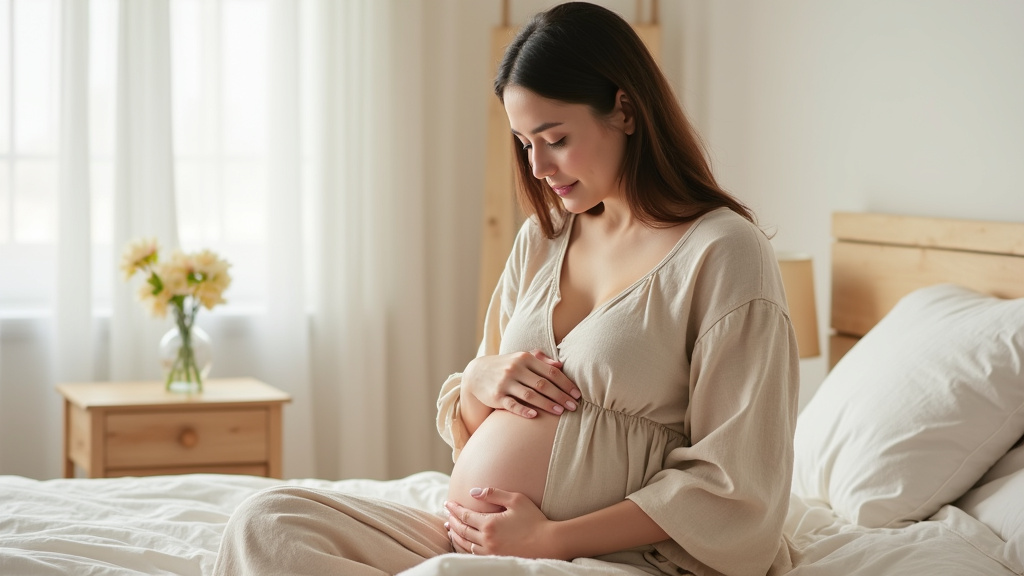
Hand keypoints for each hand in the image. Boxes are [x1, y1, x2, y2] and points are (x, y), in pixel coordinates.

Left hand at [444, 487, 564, 558]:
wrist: (548, 543)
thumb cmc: (534, 519)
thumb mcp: (516, 499)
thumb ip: (493, 494)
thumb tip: (473, 492)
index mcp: (489, 524)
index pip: (464, 516)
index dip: (454, 509)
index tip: (447, 503)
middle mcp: (486, 539)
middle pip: (461, 530)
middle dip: (452, 521)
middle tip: (447, 514)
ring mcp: (490, 552)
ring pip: (465, 544)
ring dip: (455, 535)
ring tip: (450, 529)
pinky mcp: (495, 559)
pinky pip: (473, 554)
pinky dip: (464, 547)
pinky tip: (464, 543)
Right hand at [463, 350, 580, 417]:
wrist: (476, 373)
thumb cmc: (505, 366)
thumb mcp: (521, 358)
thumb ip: (540, 359)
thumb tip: (560, 365)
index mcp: (524, 358)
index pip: (550, 372)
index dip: (566, 383)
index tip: (577, 394)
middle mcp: (515, 369)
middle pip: (543, 384)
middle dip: (560, 396)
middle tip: (574, 406)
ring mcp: (505, 383)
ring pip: (530, 395)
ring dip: (547, 404)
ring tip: (560, 412)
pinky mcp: (496, 396)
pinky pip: (512, 405)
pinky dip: (523, 410)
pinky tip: (535, 415)